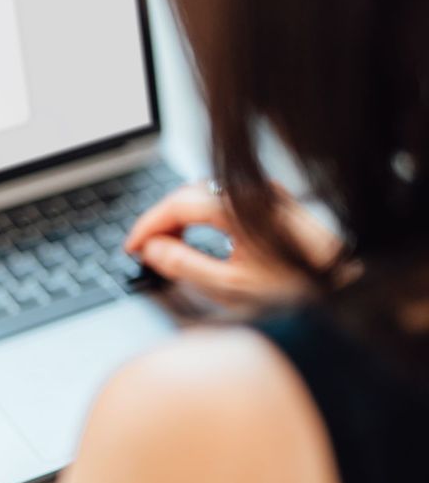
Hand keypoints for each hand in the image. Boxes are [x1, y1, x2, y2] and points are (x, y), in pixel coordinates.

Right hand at [124, 182, 339, 306]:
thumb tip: (152, 249)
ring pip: (205, 195)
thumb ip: (183, 265)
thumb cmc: (299, 291)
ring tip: (168, 246)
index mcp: (237, 207)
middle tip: (145, 251)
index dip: (147, 226)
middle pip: (188, 196)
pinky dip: (203, 215)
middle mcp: (251, 191)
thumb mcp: (230, 286)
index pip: (175, 205)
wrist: (349, 288)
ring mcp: (265, 193)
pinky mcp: (274, 201)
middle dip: (161, 222)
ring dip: (181, 217)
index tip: (132, 246)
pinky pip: (225, 198)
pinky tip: (200, 235)